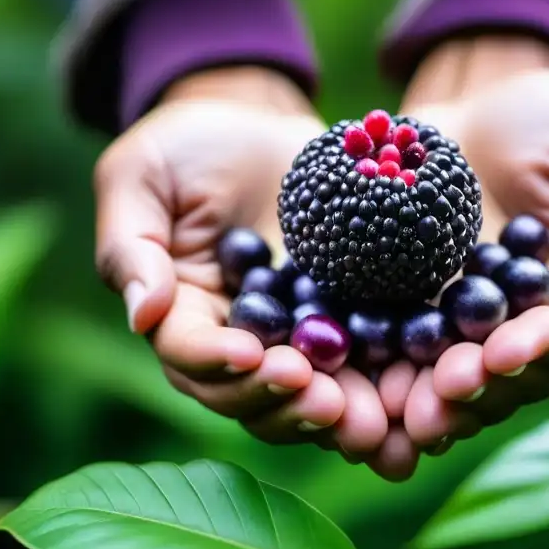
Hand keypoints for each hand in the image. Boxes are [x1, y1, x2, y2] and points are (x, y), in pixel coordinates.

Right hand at [92, 66, 388, 458]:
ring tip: (373, 420)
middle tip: (325, 402)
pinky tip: (417, 393)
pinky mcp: (347, 322)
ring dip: (340, 413)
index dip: (217, 361)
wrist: (262, 127)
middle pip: (251, 393)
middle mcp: (236, 342)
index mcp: (181, 315)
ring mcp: (294, 339)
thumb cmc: (187, 146)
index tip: (251, 354)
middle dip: (286, 403)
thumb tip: (142, 314)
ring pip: (309, 395)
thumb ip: (132, 244)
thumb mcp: (142, 176)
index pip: (189, 353)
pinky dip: (387, 383)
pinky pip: (366, 362)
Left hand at [395, 36, 548, 453]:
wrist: (472, 95)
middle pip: (500, 369)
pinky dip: (375, 364)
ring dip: (425, 395)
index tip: (504, 354)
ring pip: (444, 370)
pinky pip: (389, 339)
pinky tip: (356, 379)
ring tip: (401, 412)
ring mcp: (455, 313)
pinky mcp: (402, 299)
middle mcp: (514, 316)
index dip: (534, 348)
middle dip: (475, 387)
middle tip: (445, 394)